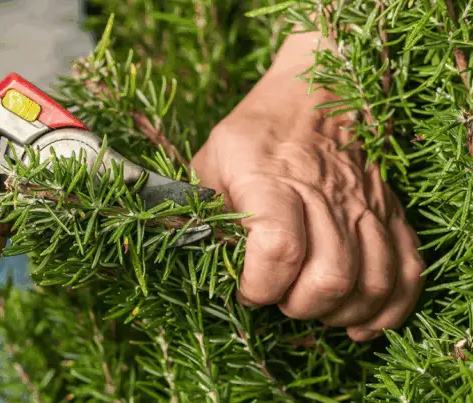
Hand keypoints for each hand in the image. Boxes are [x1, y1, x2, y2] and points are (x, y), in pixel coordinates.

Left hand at [190, 62, 424, 341]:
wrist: (318, 89)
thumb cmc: (255, 133)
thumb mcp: (211, 162)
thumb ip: (199, 212)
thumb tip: (193, 261)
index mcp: (269, 180)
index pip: (278, 250)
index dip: (258, 285)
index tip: (244, 287)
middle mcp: (324, 194)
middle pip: (330, 277)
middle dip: (299, 306)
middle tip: (279, 296)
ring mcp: (365, 204)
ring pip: (371, 281)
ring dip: (340, 311)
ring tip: (312, 307)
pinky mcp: (390, 212)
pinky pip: (407, 271)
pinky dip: (390, 307)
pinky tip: (358, 320)